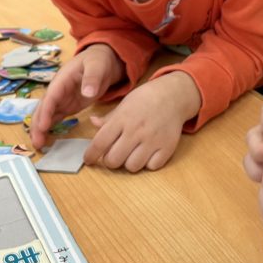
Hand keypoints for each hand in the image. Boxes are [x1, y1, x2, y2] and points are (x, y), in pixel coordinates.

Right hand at [30, 43, 123, 149]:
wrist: (103, 60)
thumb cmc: (98, 60)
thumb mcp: (97, 66)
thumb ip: (92, 78)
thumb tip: (87, 93)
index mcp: (62, 80)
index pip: (51, 97)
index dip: (46, 112)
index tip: (43, 126)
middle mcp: (57, 91)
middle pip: (43, 108)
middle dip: (37, 125)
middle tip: (37, 142)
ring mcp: (61, 99)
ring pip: (46, 115)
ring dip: (40, 129)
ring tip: (38, 145)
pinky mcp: (67, 106)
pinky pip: (54, 118)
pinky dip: (49, 128)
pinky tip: (45, 139)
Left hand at [84, 72, 199, 171]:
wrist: (173, 95)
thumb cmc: (146, 99)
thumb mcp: (124, 104)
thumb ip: (109, 118)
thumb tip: (92, 123)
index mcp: (122, 119)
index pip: (99, 143)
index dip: (90, 155)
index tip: (88, 159)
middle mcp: (136, 131)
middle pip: (113, 160)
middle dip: (110, 160)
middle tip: (114, 155)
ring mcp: (152, 140)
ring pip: (132, 167)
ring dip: (129, 163)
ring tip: (132, 153)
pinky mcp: (167, 147)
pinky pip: (151, 167)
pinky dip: (148, 163)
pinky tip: (148, 153)